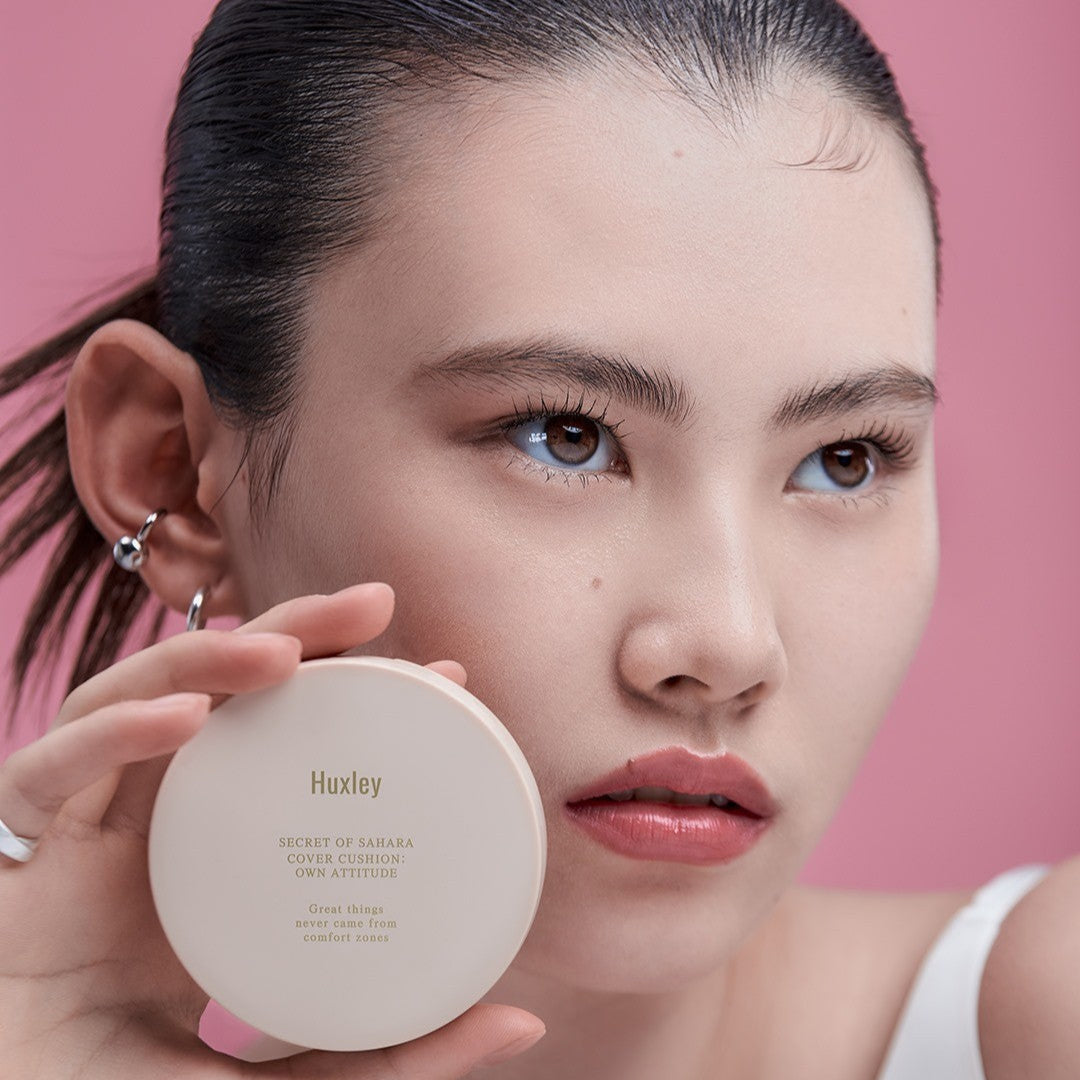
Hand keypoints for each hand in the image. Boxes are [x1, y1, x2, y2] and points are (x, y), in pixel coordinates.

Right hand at [0, 582, 545, 1077]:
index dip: (364, 697)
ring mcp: (84, 823)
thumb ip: (386, 1052)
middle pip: (220, 694)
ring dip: (205, 660)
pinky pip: (49, 769)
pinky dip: (113, 733)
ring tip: (284, 648)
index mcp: (219, 850)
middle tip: (375, 603)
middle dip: (295, 632)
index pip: (294, 744)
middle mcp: (155, 816)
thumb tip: (522, 1021)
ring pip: (136, 699)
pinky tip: (182, 720)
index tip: (449, 675)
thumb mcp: (280, 1077)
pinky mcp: (17, 849)